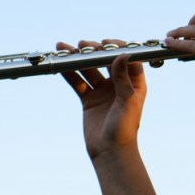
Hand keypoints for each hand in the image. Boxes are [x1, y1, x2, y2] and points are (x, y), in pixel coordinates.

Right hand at [58, 40, 146, 159]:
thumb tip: (122, 54)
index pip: (128, 59)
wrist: (109, 152)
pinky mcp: (89, 99)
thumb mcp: (127, 102)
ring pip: (89, 70)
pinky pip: (78, 82)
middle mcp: (119, 84)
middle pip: (105, 62)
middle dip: (94, 51)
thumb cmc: (124, 129)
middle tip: (83, 44)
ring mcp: (103, 91)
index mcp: (134, 84)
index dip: (117, 48)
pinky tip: (60, 64)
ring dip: (77, 59)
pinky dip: (69, 73)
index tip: (106, 42)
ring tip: (65, 47)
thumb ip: (123, 79)